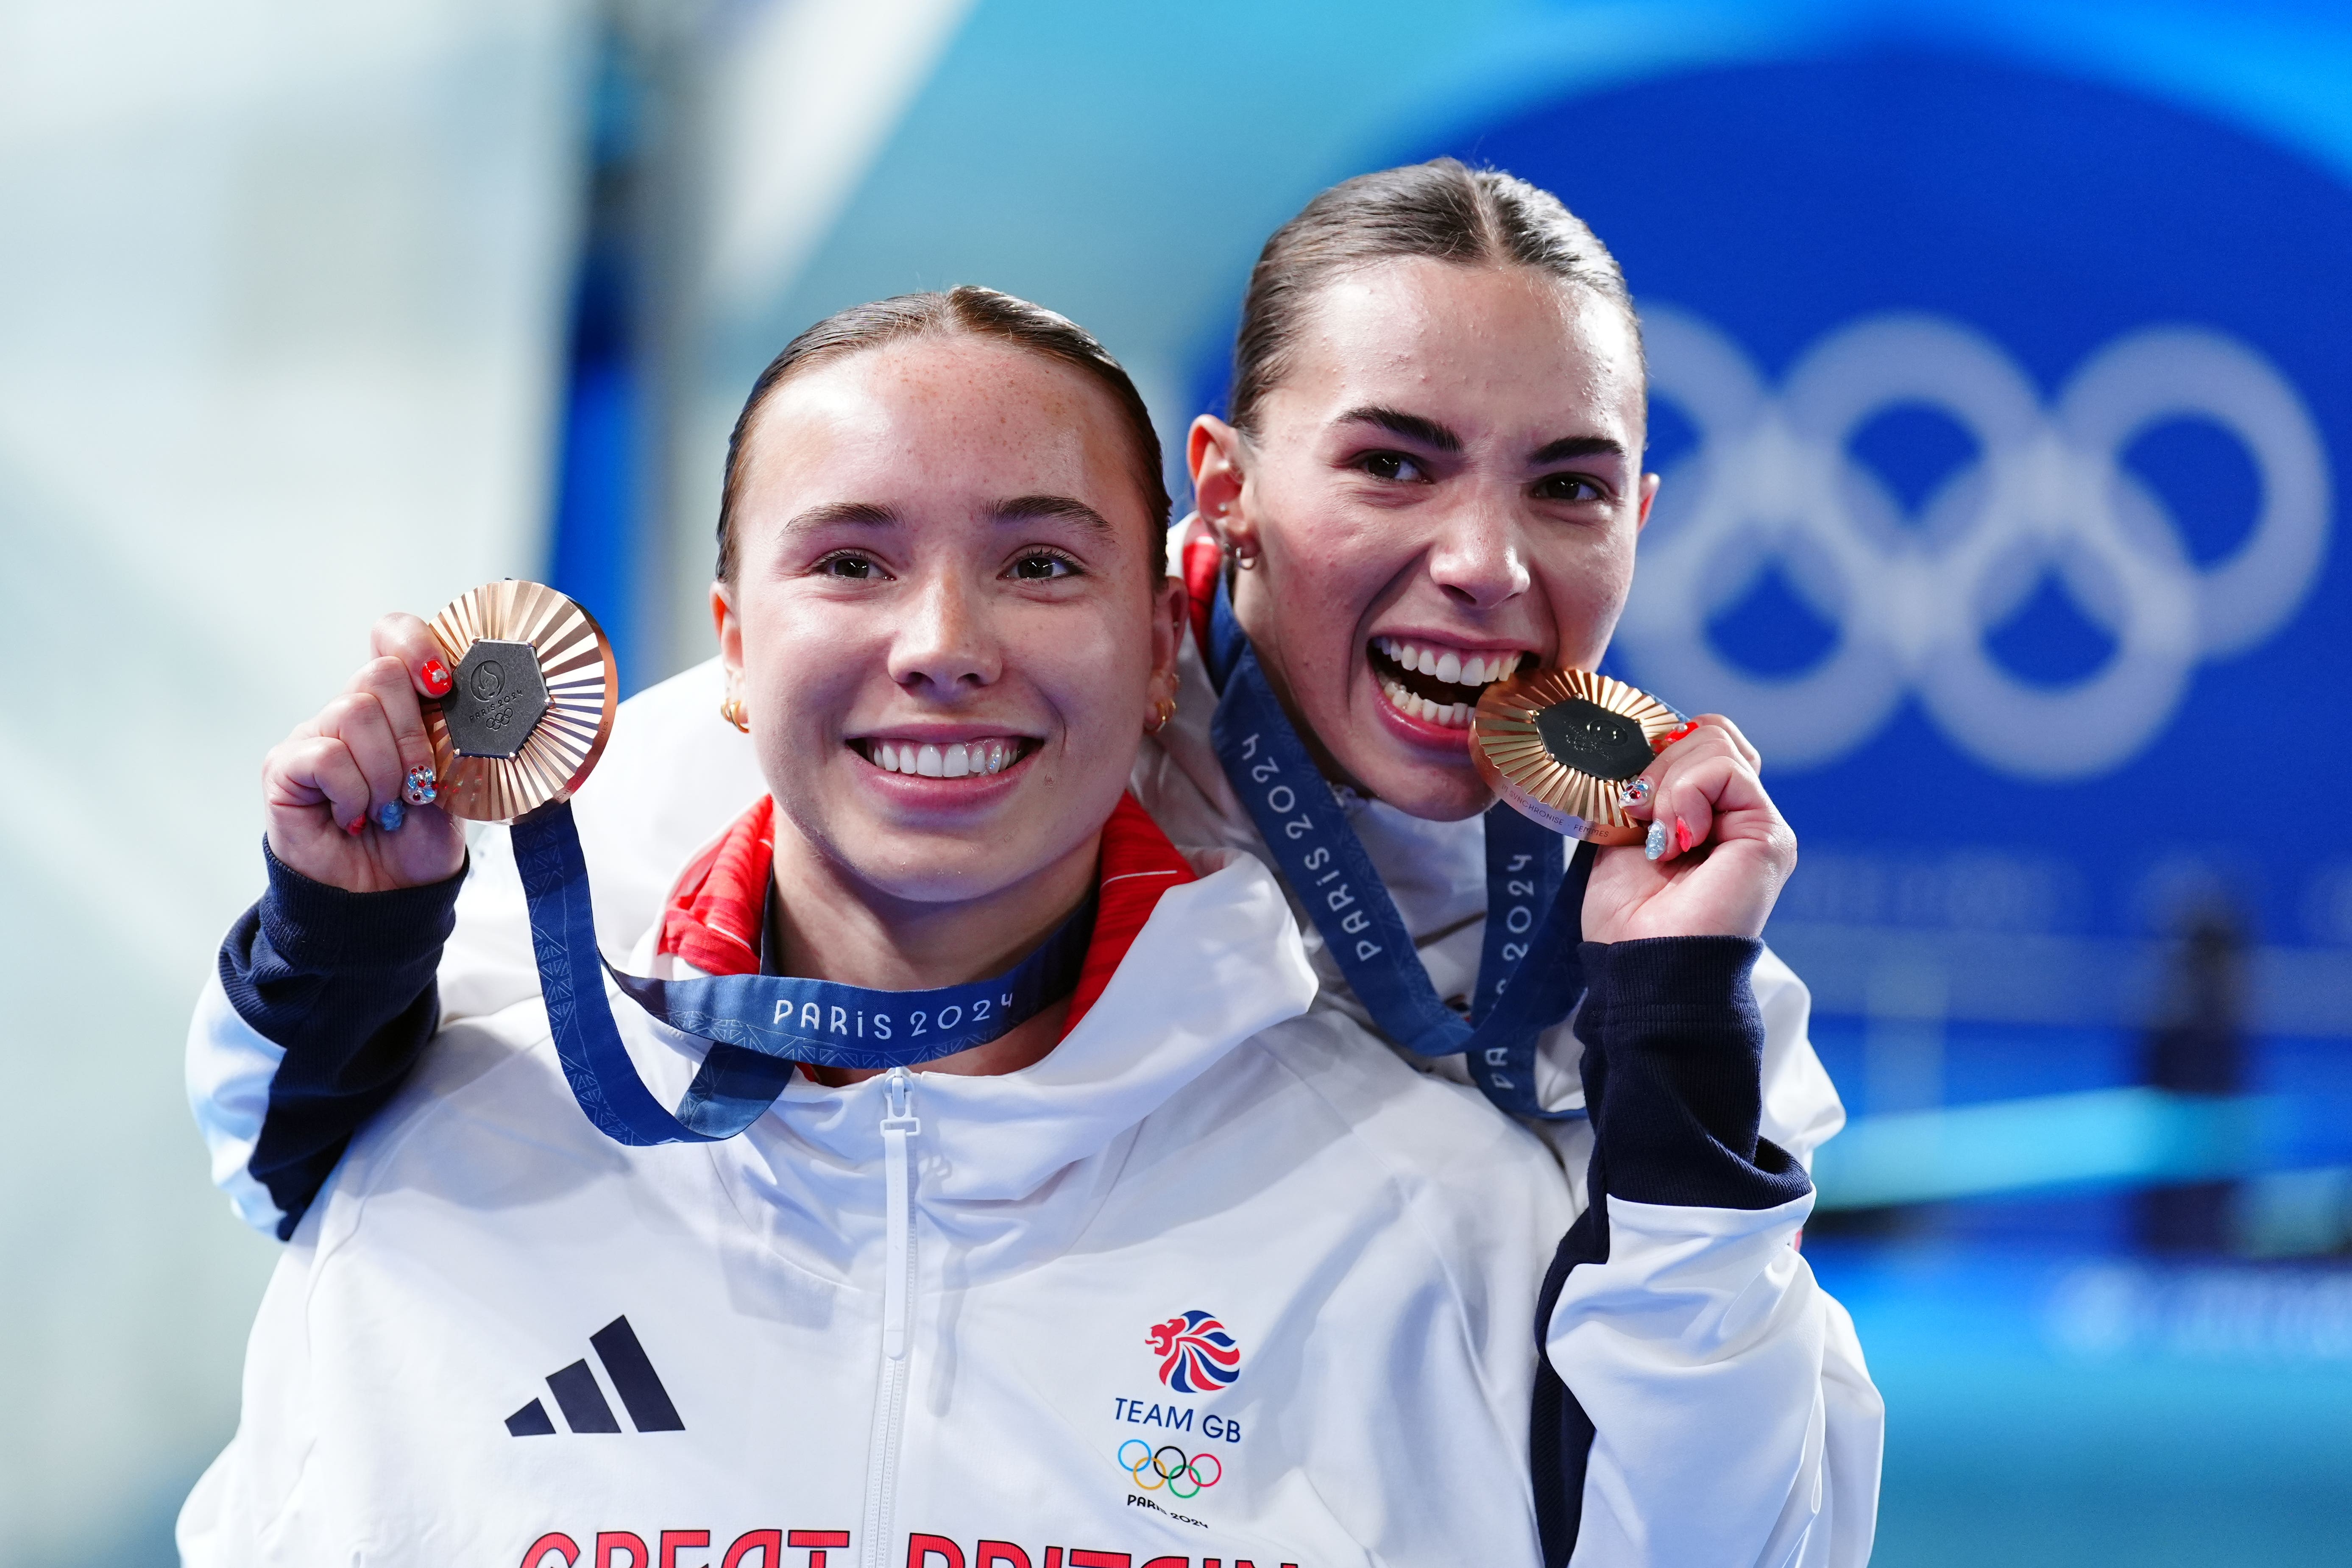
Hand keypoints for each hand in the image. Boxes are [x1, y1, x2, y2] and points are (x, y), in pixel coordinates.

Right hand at [262, 614, 465, 891]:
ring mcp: (314, 736)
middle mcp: (351, 712)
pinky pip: (326, 755)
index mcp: (395, 706)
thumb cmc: (419, 841)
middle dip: (414, 737)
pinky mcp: (284, 767)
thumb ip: (451, 735)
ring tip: (388, 808)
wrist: (390, 898)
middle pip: (380, 673)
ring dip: (386, 772)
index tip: (442, 685)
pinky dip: (353, 792)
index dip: (417, 645)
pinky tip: (355, 817)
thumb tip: (462, 698)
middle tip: (418, 787)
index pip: (391, 636)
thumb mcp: (453, 782)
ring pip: (355, 713)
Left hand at [1580, 714, 1794, 942]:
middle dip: (1658, 762)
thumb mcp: (1622, 832)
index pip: (1697, 738)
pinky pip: (1725, 769)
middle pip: (1710, 731)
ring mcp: (1759, 822)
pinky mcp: (1770, 833)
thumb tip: (1644, 743)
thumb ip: (1642, 787)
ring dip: (1668, 784)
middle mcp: (1739, 815)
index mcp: (1707, 813)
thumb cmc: (1627, 915)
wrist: (1642, 962)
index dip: (1656, 749)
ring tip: (1659, 839)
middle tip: (1637, 815)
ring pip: (1717, 740)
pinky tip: (1678, 843)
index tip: (1626, 793)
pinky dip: (1685, 796)